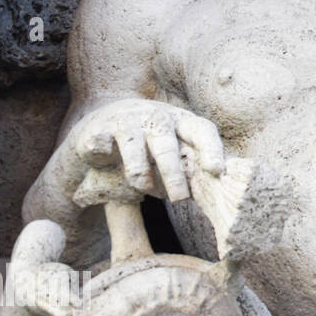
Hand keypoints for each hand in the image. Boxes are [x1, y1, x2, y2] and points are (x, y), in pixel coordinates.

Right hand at [67, 99, 225, 202]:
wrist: (107, 122)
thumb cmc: (152, 144)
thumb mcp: (176, 151)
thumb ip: (191, 168)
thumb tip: (211, 194)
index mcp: (183, 122)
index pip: (203, 131)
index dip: (211, 150)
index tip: (216, 171)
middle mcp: (157, 117)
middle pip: (167, 146)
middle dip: (173, 173)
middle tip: (179, 198)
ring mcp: (127, 121)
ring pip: (134, 148)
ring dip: (138, 171)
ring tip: (142, 187)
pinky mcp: (99, 129)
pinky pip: (99, 142)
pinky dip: (100, 149)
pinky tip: (103, 154)